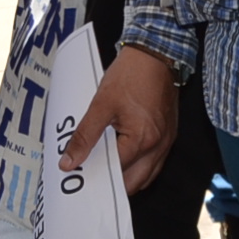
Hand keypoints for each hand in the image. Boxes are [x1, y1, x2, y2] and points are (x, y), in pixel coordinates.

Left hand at [60, 45, 179, 194]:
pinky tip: (123, 158)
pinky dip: (139, 167)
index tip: (80, 178)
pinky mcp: (169, 135)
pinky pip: (154, 162)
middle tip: (91, 179)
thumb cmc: (130, 75)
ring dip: (128, 179)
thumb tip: (68, 162)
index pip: (116, 173)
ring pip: (147, 176)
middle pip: (134, 183)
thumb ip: (84, 136)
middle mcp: (158, 146)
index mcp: (142, 140)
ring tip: (105, 170)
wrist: (155, 53)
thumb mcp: (101, 104)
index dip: (96, 176)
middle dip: (113, 186)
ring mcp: (166, 142)